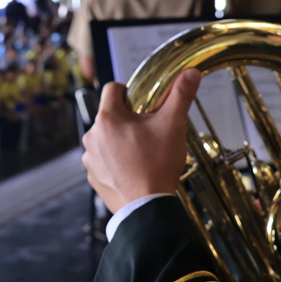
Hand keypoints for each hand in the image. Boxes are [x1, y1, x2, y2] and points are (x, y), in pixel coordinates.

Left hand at [82, 69, 200, 213]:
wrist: (147, 208)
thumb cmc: (157, 165)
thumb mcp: (173, 125)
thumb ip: (180, 95)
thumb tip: (190, 73)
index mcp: (107, 118)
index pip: (113, 88)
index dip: (130, 91)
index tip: (144, 103)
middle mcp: (92, 136)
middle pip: (110, 115)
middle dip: (129, 119)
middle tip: (150, 131)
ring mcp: (90, 159)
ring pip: (106, 138)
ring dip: (121, 141)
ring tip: (143, 153)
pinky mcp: (94, 177)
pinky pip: (104, 160)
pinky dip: (116, 161)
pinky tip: (134, 169)